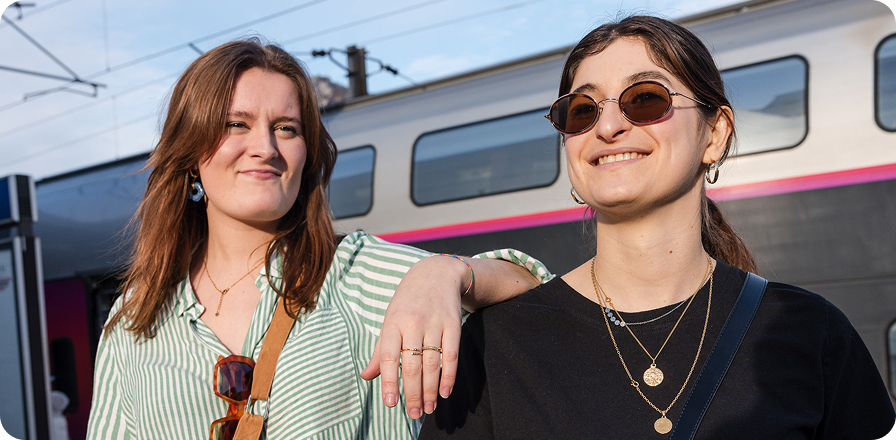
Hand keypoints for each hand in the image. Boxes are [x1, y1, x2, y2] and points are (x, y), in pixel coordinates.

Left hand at [360, 255, 467, 418]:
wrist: (436, 273)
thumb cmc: (408, 302)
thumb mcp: (390, 320)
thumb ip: (381, 351)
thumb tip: (366, 376)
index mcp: (393, 322)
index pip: (389, 356)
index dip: (389, 381)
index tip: (391, 403)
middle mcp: (413, 323)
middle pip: (412, 364)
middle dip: (413, 392)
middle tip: (414, 414)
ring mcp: (434, 323)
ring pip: (432, 363)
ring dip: (430, 389)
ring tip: (428, 408)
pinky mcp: (453, 325)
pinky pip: (451, 355)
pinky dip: (449, 376)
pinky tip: (445, 392)